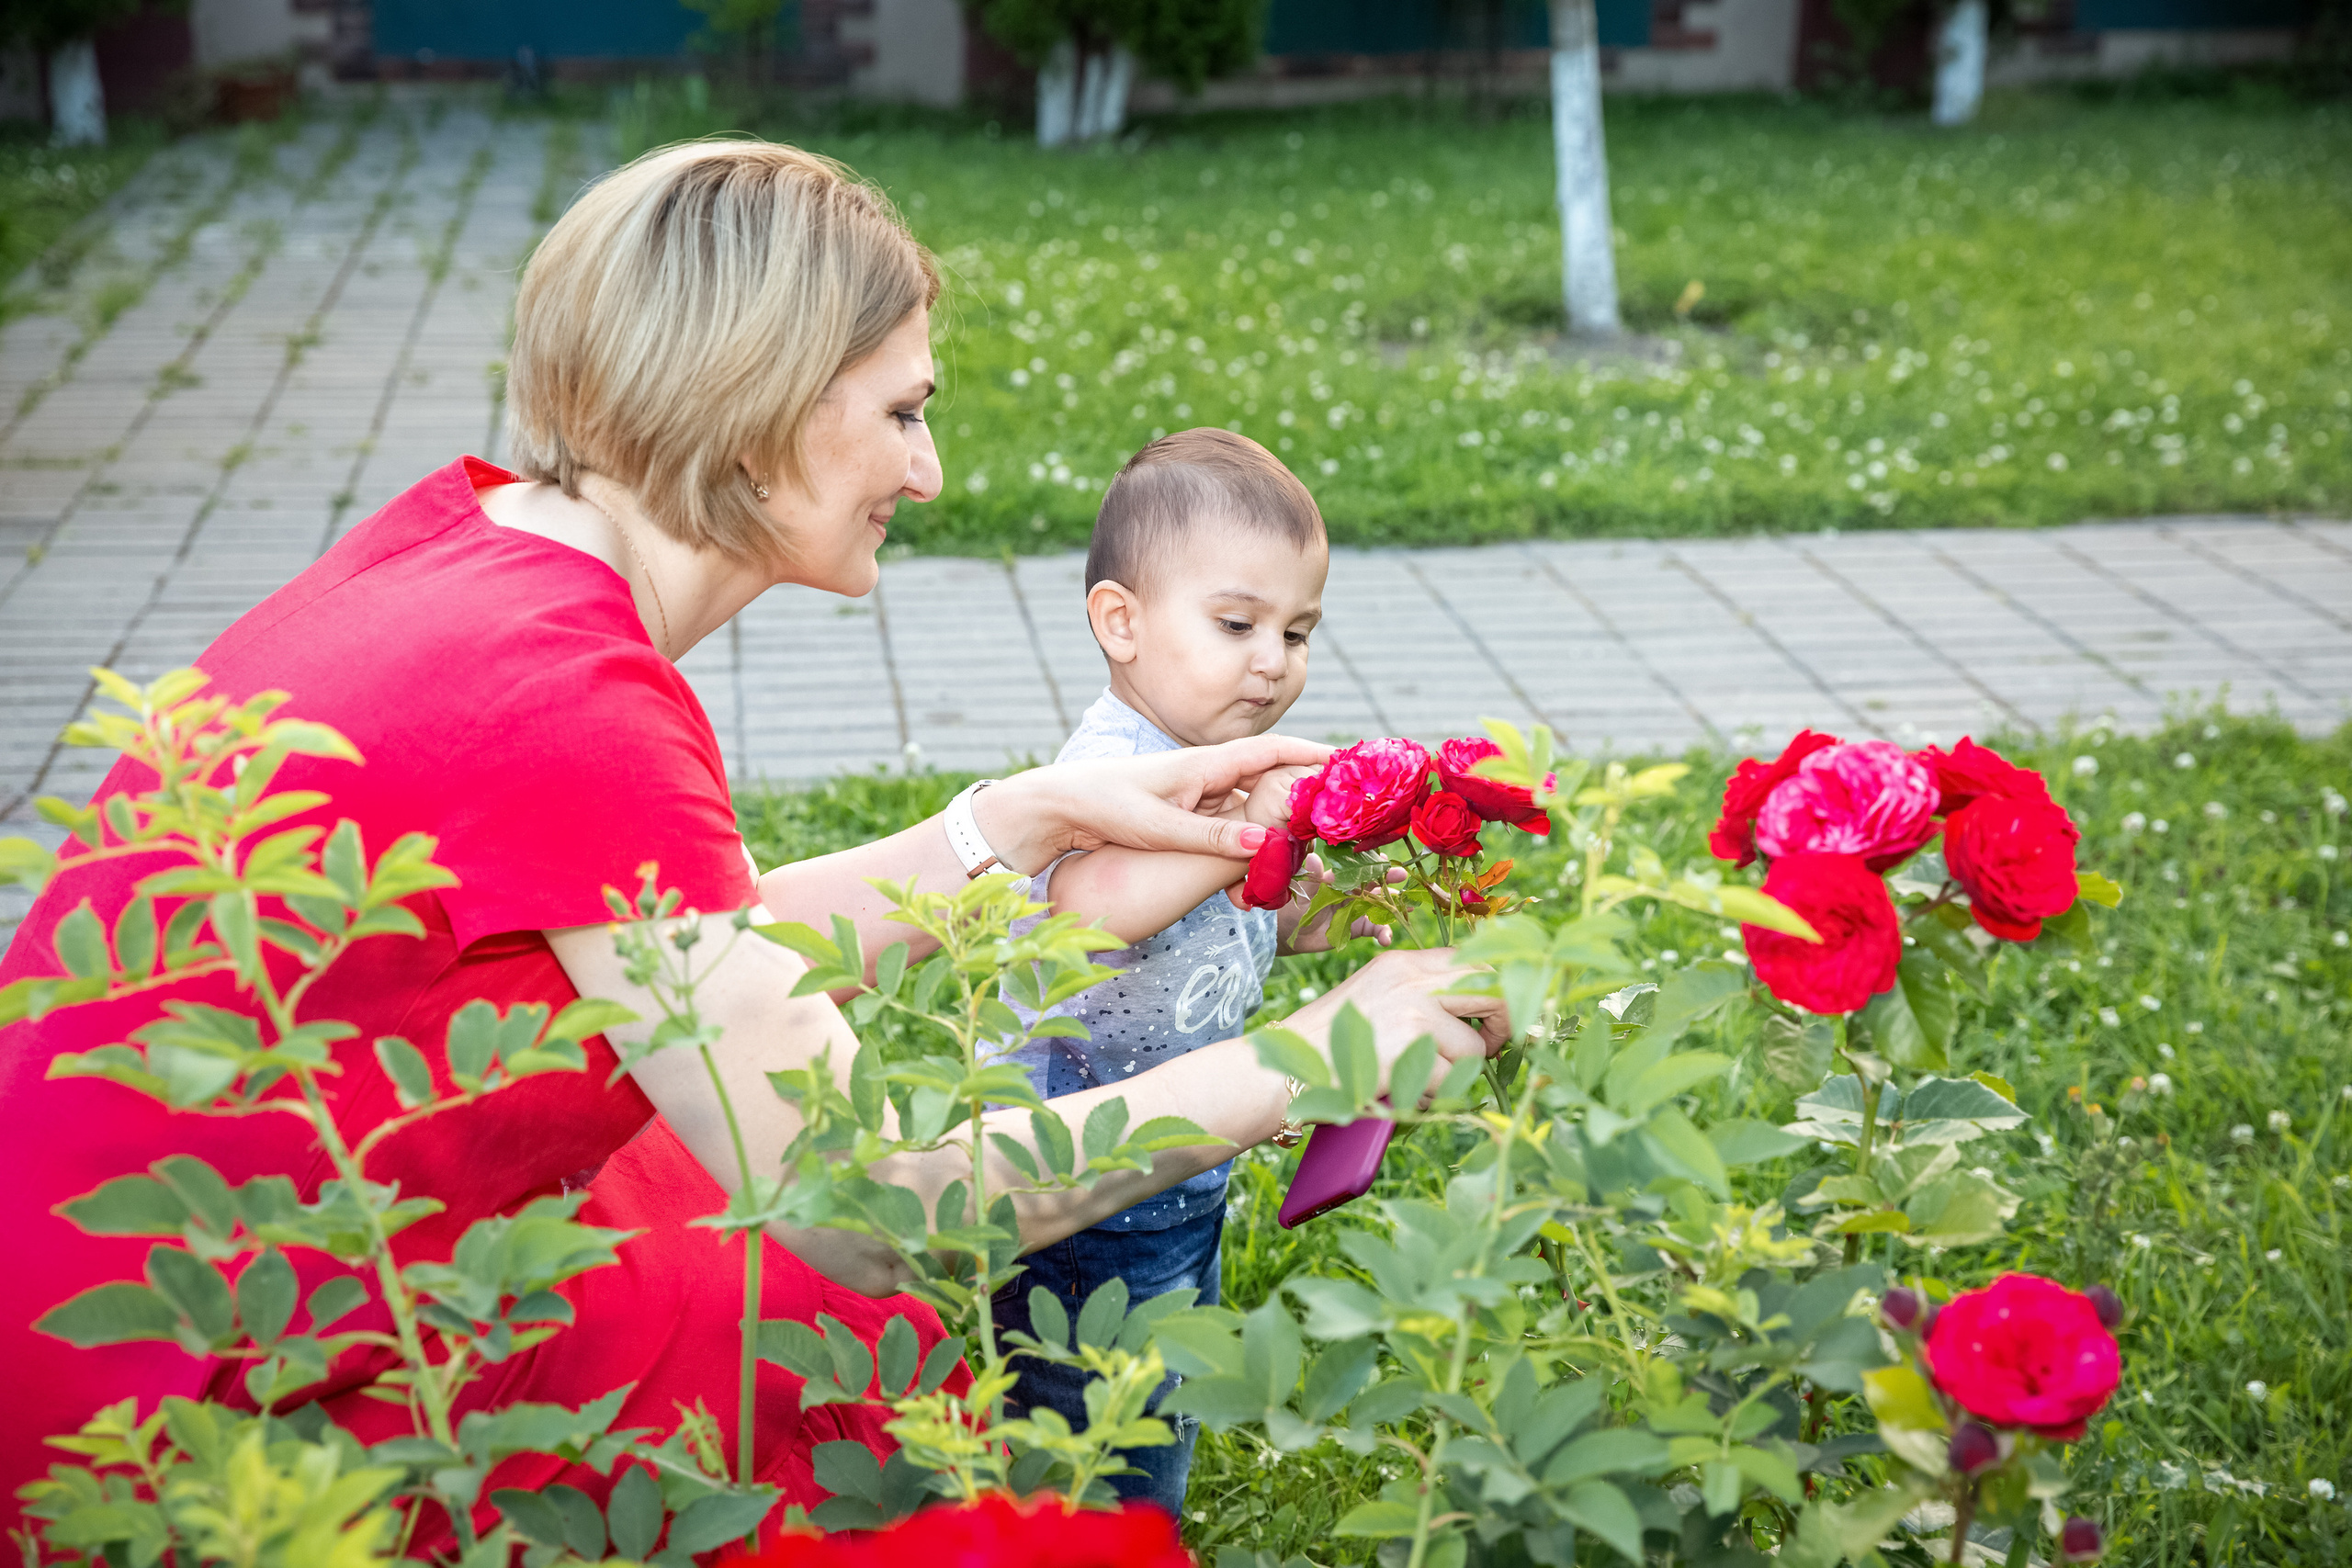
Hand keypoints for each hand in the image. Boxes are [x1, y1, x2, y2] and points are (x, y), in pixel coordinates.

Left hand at [975, 734, 1333, 873]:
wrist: (1057, 807)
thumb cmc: (1102, 804)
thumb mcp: (1158, 825)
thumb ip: (1211, 836)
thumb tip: (1267, 839)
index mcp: (1204, 765)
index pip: (1271, 751)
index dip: (1312, 754)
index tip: (1349, 762)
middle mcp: (1207, 777)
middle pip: (1272, 782)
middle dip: (1307, 796)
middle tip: (1343, 817)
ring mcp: (1199, 799)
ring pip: (1255, 811)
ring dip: (1280, 829)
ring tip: (1312, 852)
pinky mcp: (1188, 820)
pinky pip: (1232, 831)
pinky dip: (1251, 848)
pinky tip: (1262, 874)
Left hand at [1278, 854, 1402, 952]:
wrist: (1292, 933)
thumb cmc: (1295, 906)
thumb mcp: (1305, 892)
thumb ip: (1313, 877)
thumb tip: (1313, 858)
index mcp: (1342, 878)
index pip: (1360, 867)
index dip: (1373, 862)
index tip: (1385, 858)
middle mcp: (1354, 891)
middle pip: (1376, 883)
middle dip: (1391, 879)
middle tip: (1402, 876)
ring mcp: (1358, 909)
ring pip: (1381, 906)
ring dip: (1394, 906)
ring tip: (1407, 908)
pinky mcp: (1359, 927)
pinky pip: (1376, 929)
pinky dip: (1384, 933)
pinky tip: (1387, 939)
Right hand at [1280, 948, 1509, 1104]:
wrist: (1282, 1068)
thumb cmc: (1330, 1043)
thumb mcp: (1378, 998)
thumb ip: (1423, 996)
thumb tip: (1486, 1011)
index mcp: (1404, 962)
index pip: (1475, 960)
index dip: (1498, 990)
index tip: (1497, 1018)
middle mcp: (1411, 978)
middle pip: (1493, 987)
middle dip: (1505, 1022)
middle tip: (1492, 1046)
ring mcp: (1412, 1011)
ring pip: (1473, 1050)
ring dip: (1455, 1075)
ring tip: (1418, 1078)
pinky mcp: (1408, 1048)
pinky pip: (1449, 1082)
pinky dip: (1432, 1096)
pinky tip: (1401, 1091)